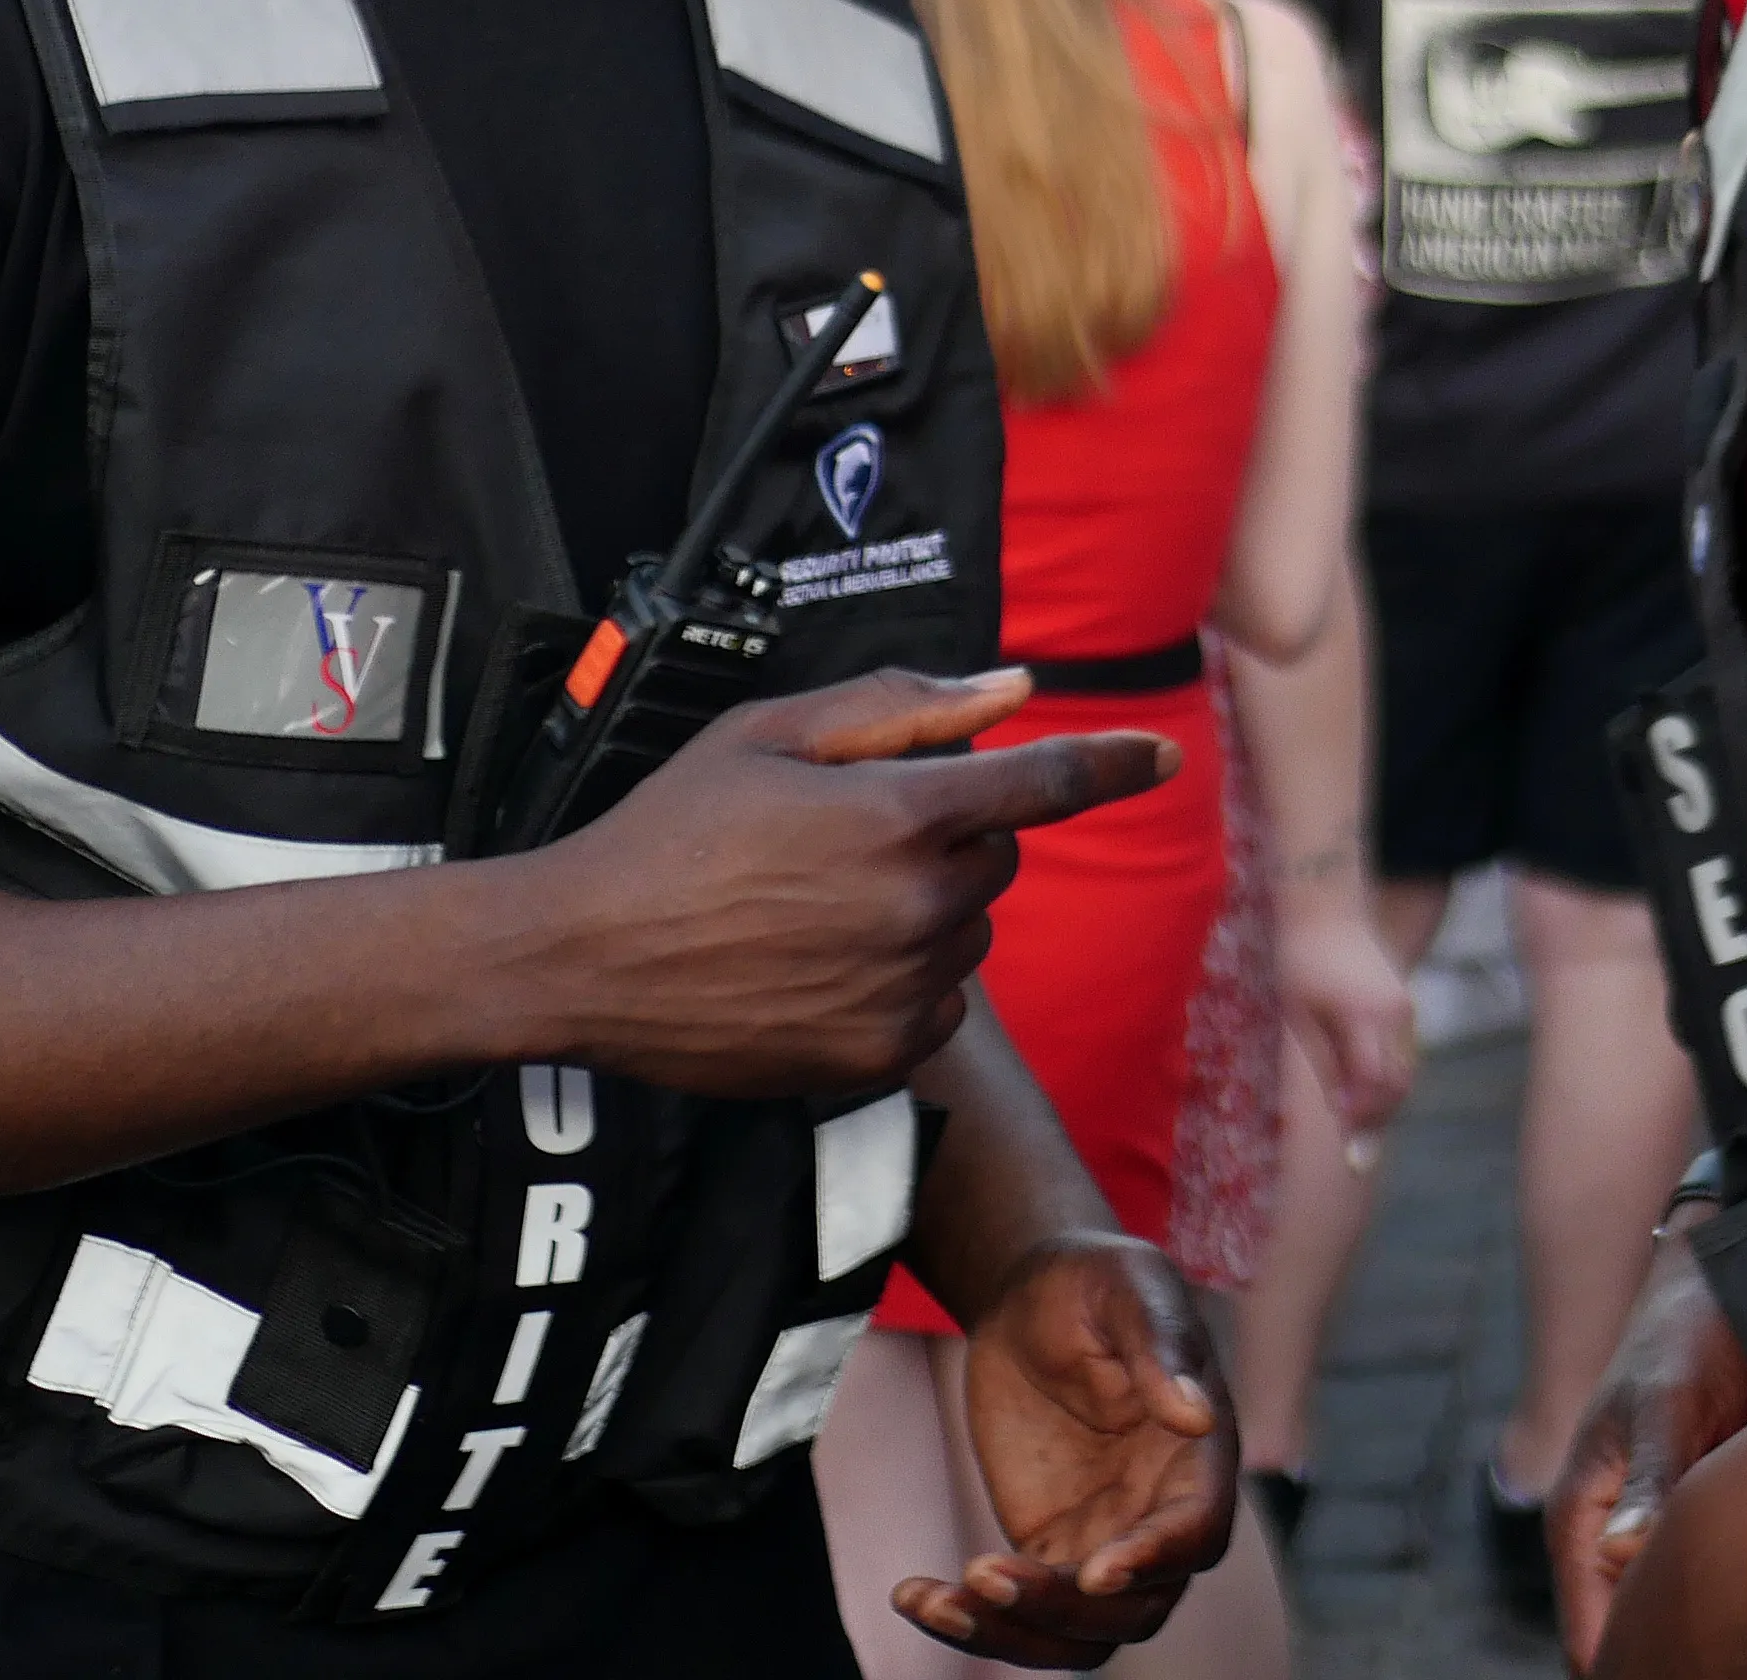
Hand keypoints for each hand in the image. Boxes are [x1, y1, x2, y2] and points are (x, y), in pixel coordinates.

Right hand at [529, 670, 1171, 1097]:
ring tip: (817, 904)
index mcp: (899, 815)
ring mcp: (901, 990)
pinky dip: (902, 981)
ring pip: (970, 932)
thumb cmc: (673, 828)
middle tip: (849, 834)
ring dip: (926, 909)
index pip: (1040, 783)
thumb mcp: (771, 735)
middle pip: (997, 855)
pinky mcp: (878, 1057)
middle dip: (952, 833)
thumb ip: (901, 706)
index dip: (1109, 763)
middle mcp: (918, 907)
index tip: (1162, 754)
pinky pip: (938, 1005)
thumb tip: (1013, 688)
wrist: (585, 956)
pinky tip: (817, 964)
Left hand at [899, 1231, 1233, 1664]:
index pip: (1198, 1531)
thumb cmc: (1094, 1281)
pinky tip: (914, 1593)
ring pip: (1079, 1632)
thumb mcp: (1127, 1287)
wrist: (1033, 1298)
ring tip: (939, 1601)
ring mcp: (1104, 1539)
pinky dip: (972, 1619)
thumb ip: (1160, 1345)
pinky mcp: (1048, 1547)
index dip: (1158, 1559)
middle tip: (986, 1575)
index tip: (1098, 1569)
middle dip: (1065, 1610)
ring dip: (1012, 1636)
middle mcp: (1159, 1514)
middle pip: (1136, 1606)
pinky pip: (1021, 1610)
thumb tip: (1196, 1415)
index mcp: (1196, 1455)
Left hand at [1274, 891, 1416, 1135]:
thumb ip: (1327, 1067)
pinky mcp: (1406, 1008)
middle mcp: (1395, 1015)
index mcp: (1364, 1016)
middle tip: (1351, 1144)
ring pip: (1406, 1074)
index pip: (1374, 1084)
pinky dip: (1386, 1080)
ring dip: (1384, 1102)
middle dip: (1377, 1119)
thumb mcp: (1302, 1018)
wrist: (1326, 912)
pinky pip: (1404, 1056)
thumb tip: (1342, 1116)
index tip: (1344, 1144)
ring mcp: (1406, 1010)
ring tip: (1352, 1117)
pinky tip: (1359, 1089)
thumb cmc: (1301, 963)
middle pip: (1398, 1086)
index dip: (1362, 1118)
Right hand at [1551, 1232, 1746, 1671]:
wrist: (1716, 1288)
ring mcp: (1656, 1540)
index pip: (1595, 1643)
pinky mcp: (1700, 1531)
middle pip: (1640, 1646)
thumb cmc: (1678, 1335)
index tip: (1715, 1670)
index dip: (1646, 1670)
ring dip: (1737, 1647)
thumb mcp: (1666, 1402)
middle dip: (1702, 1663)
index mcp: (1581, 1523)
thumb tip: (1622, 1553)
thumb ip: (1650, 1478)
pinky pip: (1722, 1596)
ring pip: (1684, 1628)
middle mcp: (1612, 1544)